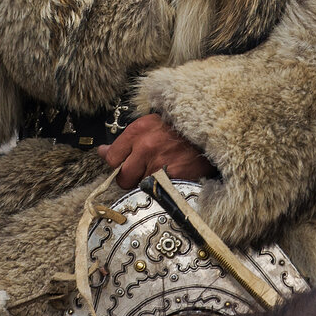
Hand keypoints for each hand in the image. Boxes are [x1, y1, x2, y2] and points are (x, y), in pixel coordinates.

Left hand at [99, 113, 215, 190]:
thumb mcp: (152, 124)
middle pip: (123, 178)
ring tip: (161, 172)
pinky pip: (158, 191)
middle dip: (130, 179)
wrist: (212, 130)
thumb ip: (127, 140)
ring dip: (147, 184)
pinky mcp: (173, 177)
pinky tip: (170, 179)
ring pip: (140, 187)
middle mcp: (146, 146)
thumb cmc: (181, 128)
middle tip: (143, 173)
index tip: (124, 166)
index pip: (111, 158)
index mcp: (139, 130)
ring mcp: (160, 163)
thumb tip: (103, 151)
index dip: (117, 165)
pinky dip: (162, 189)